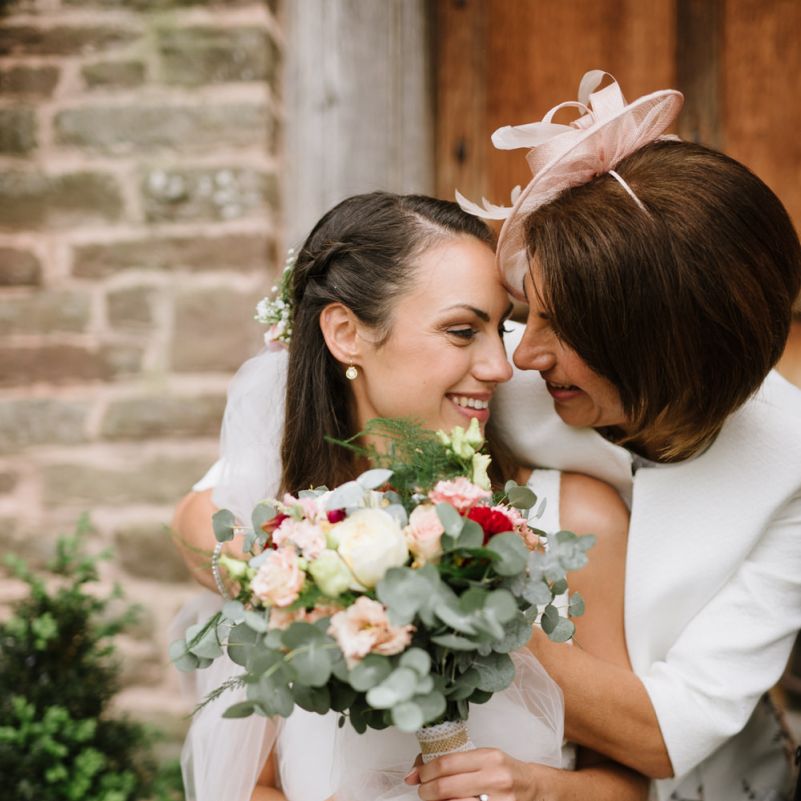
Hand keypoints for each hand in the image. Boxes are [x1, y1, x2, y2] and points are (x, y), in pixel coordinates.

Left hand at [404, 749, 553, 800]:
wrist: (533, 786)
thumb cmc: (505, 771)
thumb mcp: (483, 757)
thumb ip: (454, 761)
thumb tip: (415, 771)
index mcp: (488, 758)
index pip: (446, 763)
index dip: (425, 771)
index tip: (418, 775)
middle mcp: (495, 778)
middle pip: (446, 787)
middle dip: (426, 791)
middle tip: (422, 791)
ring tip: (434, 799)